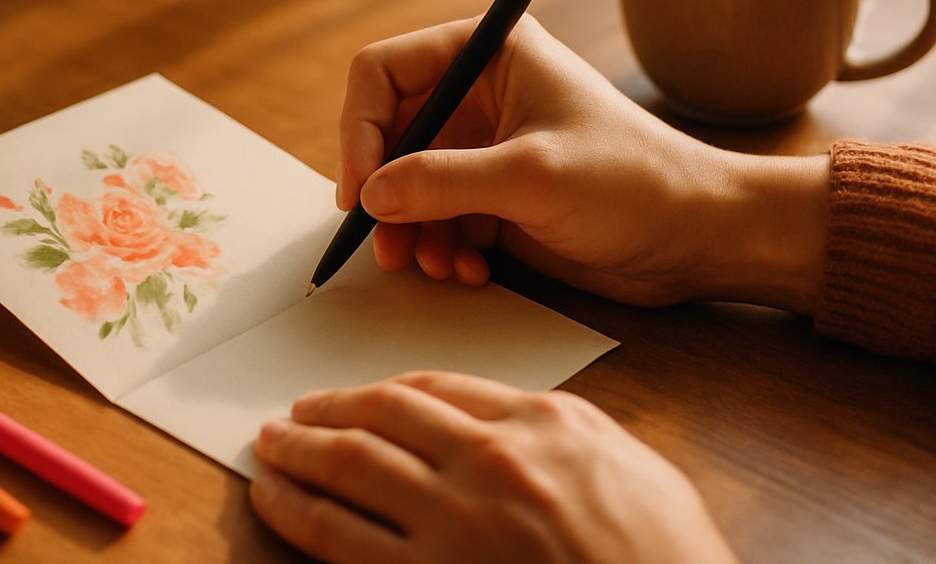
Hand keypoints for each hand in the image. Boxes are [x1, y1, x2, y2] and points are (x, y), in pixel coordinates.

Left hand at [250, 371, 736, 563]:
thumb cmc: (666, 556)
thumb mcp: (629, 465)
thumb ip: (557, 434)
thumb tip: (505, 423)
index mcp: (540, 421)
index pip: (438, 388)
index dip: (384, 389)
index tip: (358, 395)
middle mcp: (488, 461)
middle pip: (383, 417)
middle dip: (326, 412)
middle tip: (291, 412)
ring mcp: (455, 523)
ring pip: (350, 470)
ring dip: (298, 454)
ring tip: (269, 446)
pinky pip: (342, 539)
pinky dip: (298, 514)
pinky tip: (276, 502)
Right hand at [338, 16, 828, 310]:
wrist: (700, 237)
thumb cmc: (634, 182)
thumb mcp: (531, 177)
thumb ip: (442, 181)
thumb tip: (368, 196)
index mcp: (490, 52)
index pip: (383, 71)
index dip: (359, 129)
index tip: (359, 191)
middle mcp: (481, 93)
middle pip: (388, 133)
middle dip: (383, 192)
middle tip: (386, 247)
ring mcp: (486, 147)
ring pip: (406, 183)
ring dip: (411, 230)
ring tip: (437, 266)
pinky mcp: (496, 196)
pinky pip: (436, 219)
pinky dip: (441, 249)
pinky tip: (471, 271)